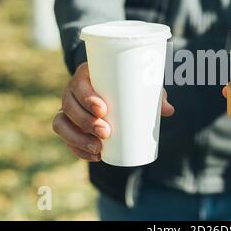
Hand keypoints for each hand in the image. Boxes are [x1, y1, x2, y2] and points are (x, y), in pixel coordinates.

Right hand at [52, 62, 174, 160]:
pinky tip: (93, 156)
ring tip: (99, 148)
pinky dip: (77, 149)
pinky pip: (66, 138)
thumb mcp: (141, 84)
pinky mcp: (70, 125)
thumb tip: (169, 111)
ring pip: (61, 123)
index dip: (86, 97)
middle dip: (85, 121)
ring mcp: (69, 109)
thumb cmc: (129, 82)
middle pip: (69, 105)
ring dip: (78, 138)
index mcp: (86, 74)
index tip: (103, 109)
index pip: (79, 84)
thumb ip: (155, 94)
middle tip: (107, 132)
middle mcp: (72, 91)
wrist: (115, 87)